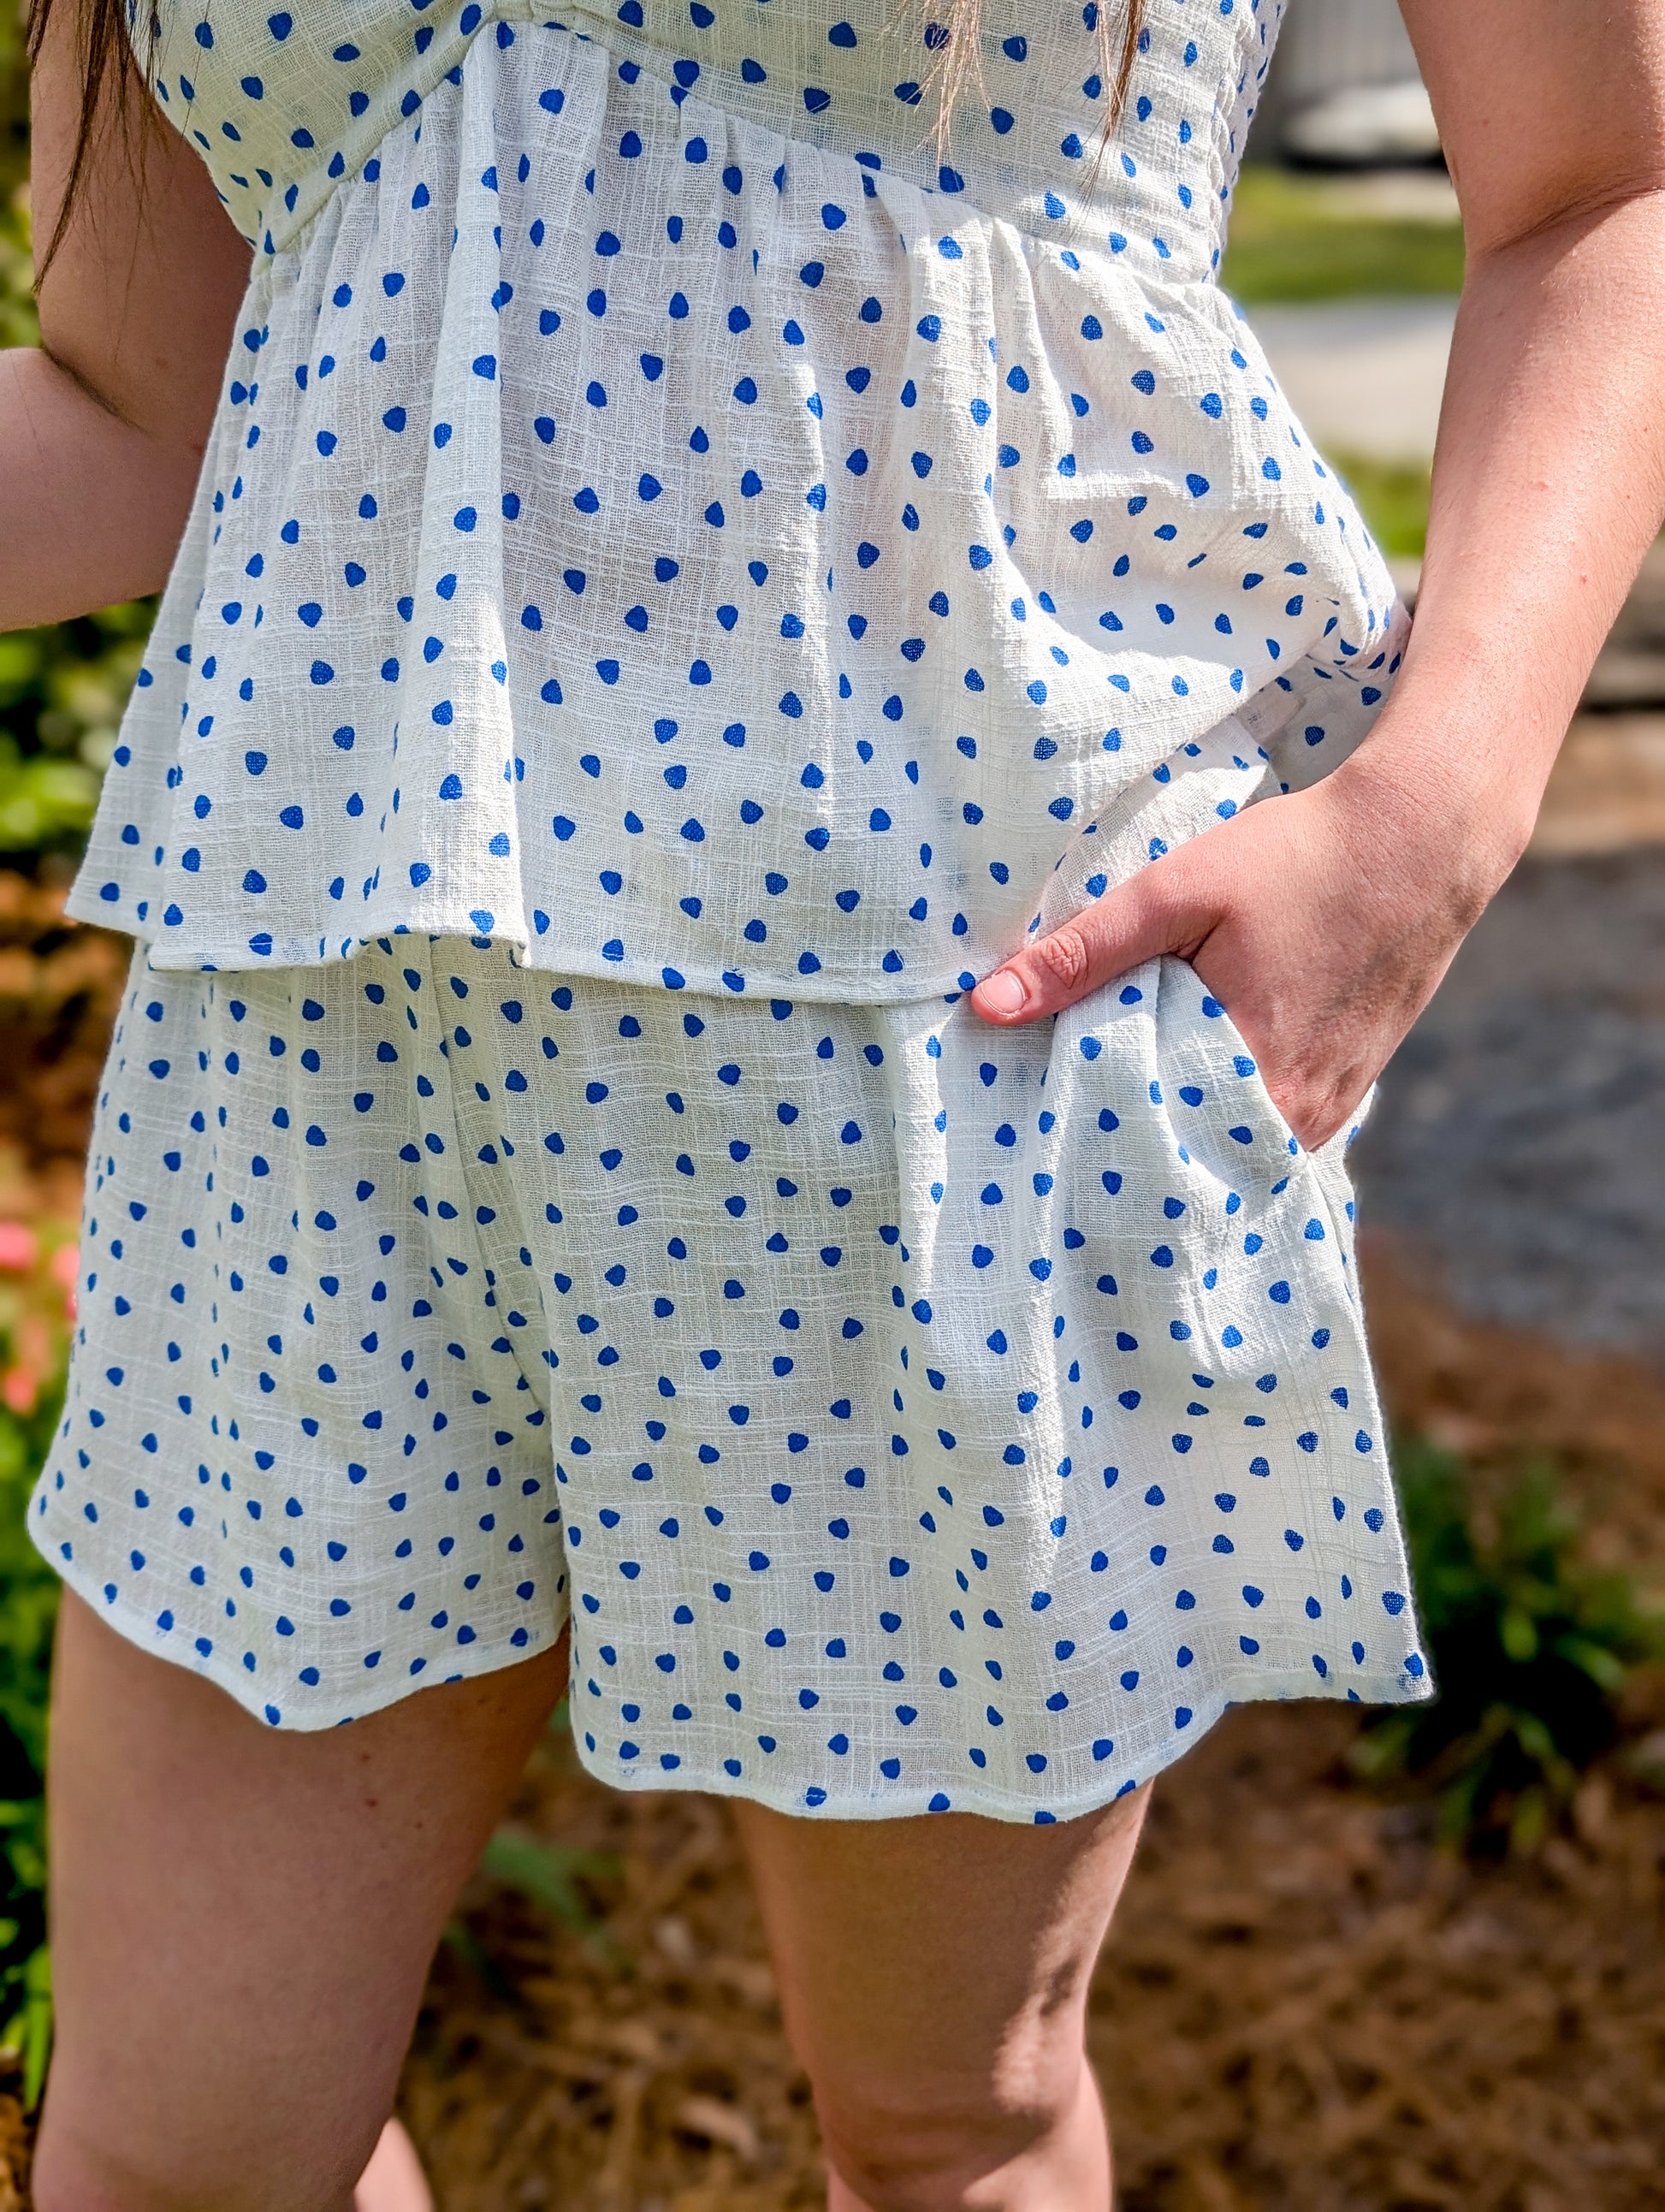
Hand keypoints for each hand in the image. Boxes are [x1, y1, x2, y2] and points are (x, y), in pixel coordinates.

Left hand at [968, 752, 1513, 1151]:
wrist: (1426, 837)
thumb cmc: (1301, 858)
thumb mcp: (1177, 891)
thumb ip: (1082, 953)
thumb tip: (985, 1006)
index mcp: (1252, 1077)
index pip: (1146, 1151)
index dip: (1089, 1149)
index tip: (1034, 1142)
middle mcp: (1299, 1115)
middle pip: (1190, 1159)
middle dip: (1128, 1148)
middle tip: (1058, 1132)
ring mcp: (1333, 1109)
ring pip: (1233, 1149)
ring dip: (1180, 1134)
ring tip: (1112, 1112)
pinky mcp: (1350, 1090)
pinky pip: (1272, 1130)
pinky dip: (1226, 1117)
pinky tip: (1186, 1090)